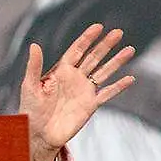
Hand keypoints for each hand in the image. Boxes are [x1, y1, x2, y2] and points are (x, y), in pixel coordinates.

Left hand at [18, 24, 135, 160]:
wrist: (39, 134)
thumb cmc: (30, 109)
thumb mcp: (30, 85)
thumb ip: (34, 65)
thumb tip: (34, 45)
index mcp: (61, 70)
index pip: (77, 50)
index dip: (87, 38)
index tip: (98, 26)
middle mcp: (75, 77)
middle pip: (94, 57)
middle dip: (105, 45)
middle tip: (118, 32)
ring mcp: (84, 90)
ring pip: (104, 72)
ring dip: (117, 61)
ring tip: (130, 49)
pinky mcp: (90, 105)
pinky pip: (107, 94)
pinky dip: (119, 86)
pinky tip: (130, 79)